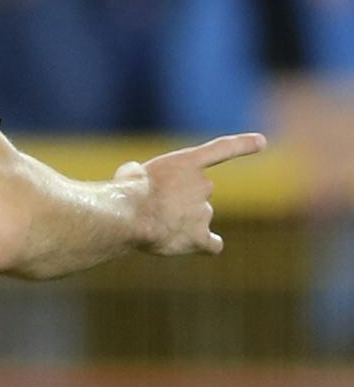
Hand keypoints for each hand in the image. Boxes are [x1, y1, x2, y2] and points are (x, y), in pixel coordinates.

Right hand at [117, 133, 266, 256]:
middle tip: (151, 206)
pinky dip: (206, 244)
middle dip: (179, 200)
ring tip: (153, 225)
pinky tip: (193, 245)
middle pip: (198, 194)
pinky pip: (211, 244)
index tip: (263, 142)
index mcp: (185, 162)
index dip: (243, 145)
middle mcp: (203, 185)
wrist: (128, 215)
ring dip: (180, 221)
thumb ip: (140, 175)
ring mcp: (203, 212)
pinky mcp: (199, 237)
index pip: (222, 150)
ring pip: (197, 218)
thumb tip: (137, 181)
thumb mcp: (129, 173)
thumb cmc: (123, 191)